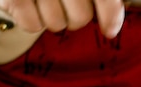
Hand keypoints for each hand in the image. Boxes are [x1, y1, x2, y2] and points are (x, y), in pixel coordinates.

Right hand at [0, 0, 124, 37]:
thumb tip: (111, 20)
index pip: (107, 1)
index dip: (111, 19)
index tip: (109, 30)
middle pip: (81, 18)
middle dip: (75, 16)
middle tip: (65, 3)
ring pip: (57, 24)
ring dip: (52, 16)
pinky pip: (32, 25)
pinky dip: (30, 19)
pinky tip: (29, 2)